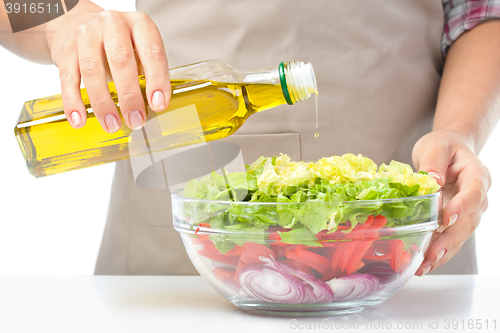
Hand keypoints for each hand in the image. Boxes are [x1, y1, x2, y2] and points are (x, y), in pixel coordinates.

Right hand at [46, 1, 169, 131]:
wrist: (75, 22)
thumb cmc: (117, 43)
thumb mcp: (138, 49)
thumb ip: (147, 72)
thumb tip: (153, 106)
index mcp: (138, 24)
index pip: (152, 51)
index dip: (157, 80)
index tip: (158, 104)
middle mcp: (112, 24)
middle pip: (121, 60)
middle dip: (130, 96)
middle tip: (136, 120)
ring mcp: (86, 35)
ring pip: (92, 71)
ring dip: (103, 103)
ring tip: (112, 125)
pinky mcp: (65, 50)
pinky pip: (68, 79)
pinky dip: (73, 102)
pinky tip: (79, 120)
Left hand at [412, 130, 490, 274]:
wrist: (449, 150)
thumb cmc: (444, 147)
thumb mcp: (435, 146)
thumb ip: (434, 162)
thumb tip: (432, 181)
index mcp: (476, 176)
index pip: (473, 192)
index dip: (461, 207)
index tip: (445, 219)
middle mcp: (477, 197)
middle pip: (468, 222)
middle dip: (450, 240)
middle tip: (432, 254)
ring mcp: (468, 212)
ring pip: (460, 236)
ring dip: (443, 253)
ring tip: (424, 266)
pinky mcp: (456, 222)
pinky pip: (450, 239)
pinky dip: (437, 253)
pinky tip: (423, 264)